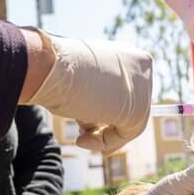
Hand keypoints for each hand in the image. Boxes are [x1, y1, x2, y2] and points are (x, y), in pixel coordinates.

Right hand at [24, 33, 151, 151]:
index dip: (110, 109)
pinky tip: (81, 140)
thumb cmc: (57, 70)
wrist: (50, 67)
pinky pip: (124, 134)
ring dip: (102, 134)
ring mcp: (143, 86)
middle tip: (85, 134)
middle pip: (131, 104)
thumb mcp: (82, 78)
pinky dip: (103, 142)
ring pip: (129, 122)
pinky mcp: (140, 110)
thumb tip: (101, 115)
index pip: (128, 88)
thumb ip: (98, 91)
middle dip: (107, 123)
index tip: (93, 124)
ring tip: (79, 134)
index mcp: (127, 52)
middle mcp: (141, 65)